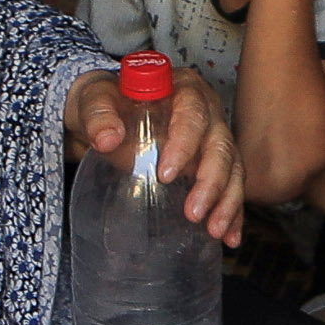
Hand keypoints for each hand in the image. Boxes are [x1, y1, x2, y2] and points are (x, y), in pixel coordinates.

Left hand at [67, 62, 246, 244]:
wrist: (105, 117)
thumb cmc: (104, 103)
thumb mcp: (92, 100)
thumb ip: (97, 115)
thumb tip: (107, 138)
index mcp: (182, 89)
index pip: (192, 112)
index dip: (185, 143)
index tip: (165, 174)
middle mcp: (206, 112)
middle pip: (220, 144)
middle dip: (211, 181)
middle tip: (193, 212)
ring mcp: (212, 139)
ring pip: (232, 167)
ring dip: (227, 200)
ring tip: (213, 230)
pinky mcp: (212, 164)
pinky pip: (230, 187)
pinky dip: (232, 212)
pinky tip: (229, 236)